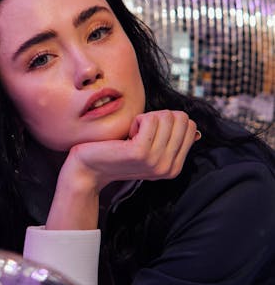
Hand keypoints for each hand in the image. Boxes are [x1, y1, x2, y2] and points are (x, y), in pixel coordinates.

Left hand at [64, 110, 197, 192]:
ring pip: (166, 117)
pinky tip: (126, 136)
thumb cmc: (116, 152)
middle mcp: (169, 168)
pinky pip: (150, 119)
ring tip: (131, 136)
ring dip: (145, 119)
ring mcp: (156, 162)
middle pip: (181, 118)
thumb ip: (171, 140)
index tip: (147, 135)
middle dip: (158, 118)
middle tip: (138, 134)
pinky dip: (136, 119)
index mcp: (174, 167)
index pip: (190, 125)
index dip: (166, 122)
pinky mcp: (141, 153)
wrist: (88, 168)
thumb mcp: (149, 148)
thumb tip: (195, 130)